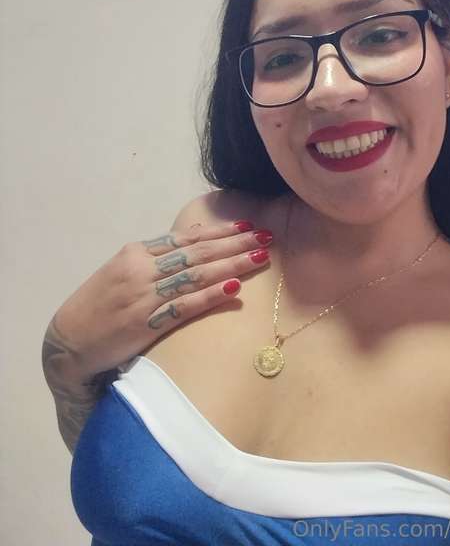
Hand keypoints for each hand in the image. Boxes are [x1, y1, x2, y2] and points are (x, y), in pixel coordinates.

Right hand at [48, 220, 271, 383]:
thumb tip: (193, 243)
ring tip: (259, 257)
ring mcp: (144, 295)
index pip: (187, 238)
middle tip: (265, 237)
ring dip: (231, 265)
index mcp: (137, 253)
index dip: (220, 231)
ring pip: (196, 275)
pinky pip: (186, 306)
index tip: (247, 224)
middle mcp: (142, 269)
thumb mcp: (123, 272)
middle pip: (198, 253)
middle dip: (235, 244)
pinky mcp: (146, 322)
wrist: (67, 342)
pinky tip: (234, 289)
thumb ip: (155, 260)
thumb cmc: (98, 306)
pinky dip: (211, 295)